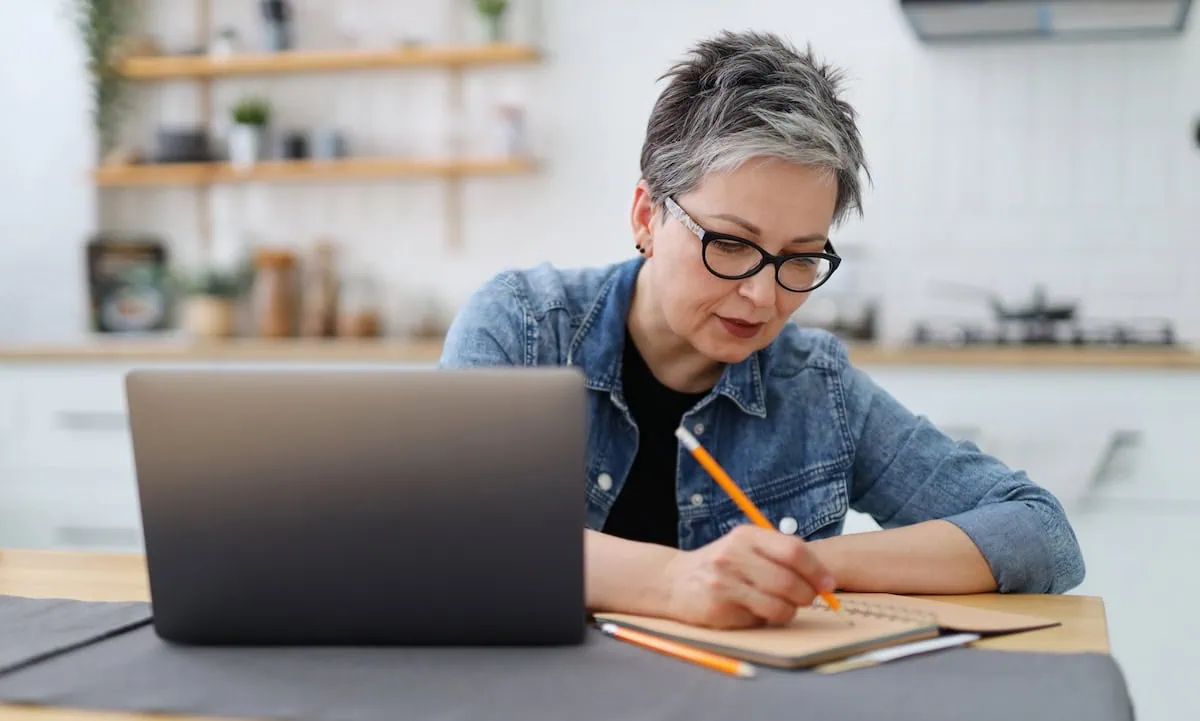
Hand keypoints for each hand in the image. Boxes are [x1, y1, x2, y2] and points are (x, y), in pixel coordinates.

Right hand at [660, 524, 835, 628]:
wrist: (674, 581)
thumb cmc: (721, 565)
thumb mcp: (746, 547)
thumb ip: (779, 556)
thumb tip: (823, 579)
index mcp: (746, 535)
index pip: (793, 551)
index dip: (817, 570)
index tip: (828, 584)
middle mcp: (734, 555)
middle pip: (788, 580)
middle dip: (807, 595)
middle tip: (808, 599)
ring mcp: (724, 582)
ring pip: (779, 605)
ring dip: (790, 610)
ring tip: (783, 606)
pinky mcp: (719, 606)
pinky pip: (760, 619)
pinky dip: (768, 619)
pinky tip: (758, 611)